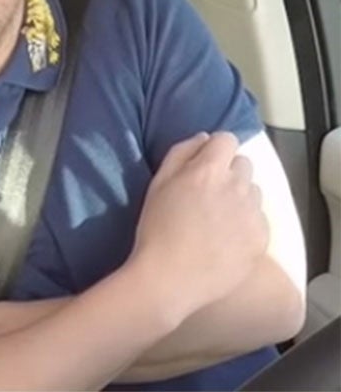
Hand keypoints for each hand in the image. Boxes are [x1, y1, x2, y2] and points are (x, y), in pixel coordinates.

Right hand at [130, 132, 267, 316]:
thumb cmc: (156, 230)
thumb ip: (180, 153)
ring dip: (239, 196)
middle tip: (207, 193)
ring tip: (217, 217)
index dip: (215, 148)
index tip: (204, 162)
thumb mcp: (157, 185)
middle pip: (243, 164)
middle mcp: (237, 187)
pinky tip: (225, 237)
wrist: (170, 279)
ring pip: (253, 191)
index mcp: (208, 171)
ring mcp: (253, 213)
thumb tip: (203, 138)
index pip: (227, 139)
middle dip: (227, 172)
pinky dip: (246, 222)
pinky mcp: (261, 237)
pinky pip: (259, 218)